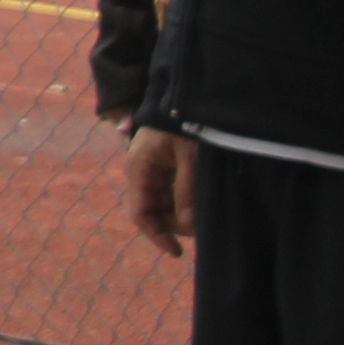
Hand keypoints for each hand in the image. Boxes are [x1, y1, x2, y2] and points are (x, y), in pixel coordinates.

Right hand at [120, 124, 196, 258]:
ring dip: (181, 213)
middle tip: (200, 228)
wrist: (185, 92)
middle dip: (174, 225)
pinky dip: (185, 201)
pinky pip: (172, 192)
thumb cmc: (185, 122)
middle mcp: (142, 172)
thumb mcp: (190, 157)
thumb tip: (188, 227)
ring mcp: (153, 169)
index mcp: (139, 170)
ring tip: (204, 214)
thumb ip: (187, 191)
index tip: (177, 251)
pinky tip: (200, 202)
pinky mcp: (166, 165)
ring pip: (164, 204)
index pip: (140, 213)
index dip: (157, 235)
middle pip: (153, 211)